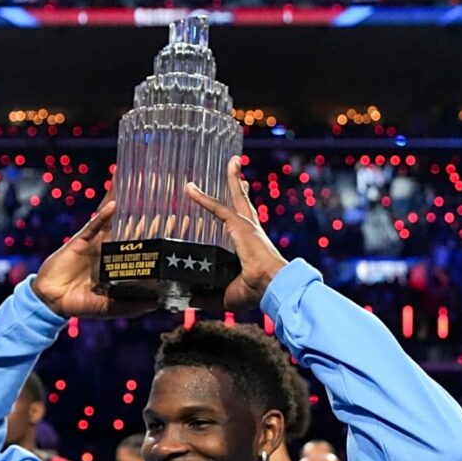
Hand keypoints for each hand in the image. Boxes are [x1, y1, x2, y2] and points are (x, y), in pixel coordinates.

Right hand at [32, 196, 158, 319]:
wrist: (53, 301)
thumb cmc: (82, 304)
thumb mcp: (111, 308)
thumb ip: (133, 306)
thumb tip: (159, 304)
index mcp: (121, 264)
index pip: (145, 246)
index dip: (161, 235)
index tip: (180, 224)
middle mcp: (111, 250)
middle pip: (133, 228)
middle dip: (149, 217)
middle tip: (168, 200)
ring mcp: (96, 243)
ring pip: (115, 220)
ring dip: (125, 205)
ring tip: (139, 188)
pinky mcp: (81, 241)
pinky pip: (93, 225)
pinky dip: (103, 215)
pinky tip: (114, 205)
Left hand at [185, 156, 289, 311]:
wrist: (271, 284)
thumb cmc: (256, 292)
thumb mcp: (227, 294)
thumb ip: (208, 294)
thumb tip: (191, 300)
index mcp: (252, 246)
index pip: (246, 225)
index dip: (241, 213)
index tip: (241, 201)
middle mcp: (252, 231)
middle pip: (245, 203)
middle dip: (241, 186)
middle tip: (239, 172)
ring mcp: (247, 226)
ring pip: (236, 197)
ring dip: (233, 178)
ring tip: (233, 160)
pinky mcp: (240, 225)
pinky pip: (217, 207)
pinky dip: (201, 198)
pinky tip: (189, 188)